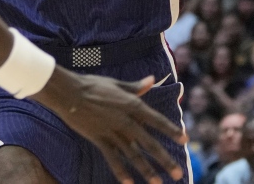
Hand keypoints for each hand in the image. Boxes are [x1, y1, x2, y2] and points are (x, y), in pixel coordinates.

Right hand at [34, 70, 185, 183]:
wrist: (69, 92)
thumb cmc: (93, 84)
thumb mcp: (117, 84)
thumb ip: (136, 86)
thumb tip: (152, 79)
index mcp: (132, 105)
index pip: (157, 121)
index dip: (172, 131)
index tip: (185, 140)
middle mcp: (126, 121)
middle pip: (149, 144)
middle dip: (165, 159)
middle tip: (178, 173)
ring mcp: (113, 132)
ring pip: (133, 155)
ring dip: (147, 170)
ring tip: (158, 182)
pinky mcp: (100, 139)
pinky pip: (113, 158)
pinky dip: (121, 172)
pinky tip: (130, 183)